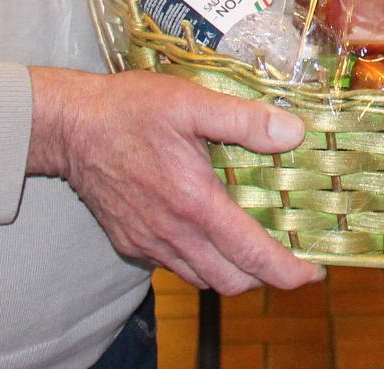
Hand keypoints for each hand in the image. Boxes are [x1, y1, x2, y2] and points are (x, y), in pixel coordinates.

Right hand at [28, 66, 324, 294]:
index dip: (288, 271)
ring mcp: (148, 243)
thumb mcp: (192, 102)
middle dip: (263, 276)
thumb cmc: (131, 109)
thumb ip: (246, 121)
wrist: (70, 126)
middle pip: (230, 281)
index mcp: (195, 204)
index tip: (313, 271)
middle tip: (284, 252)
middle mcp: (173, 234)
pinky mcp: (130, 243)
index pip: (252, 256)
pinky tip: (206, 230)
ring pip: (202, 278)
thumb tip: (294, 134)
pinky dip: (199, 260)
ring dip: (231, 270)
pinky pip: (174, 266)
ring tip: (250, 242)